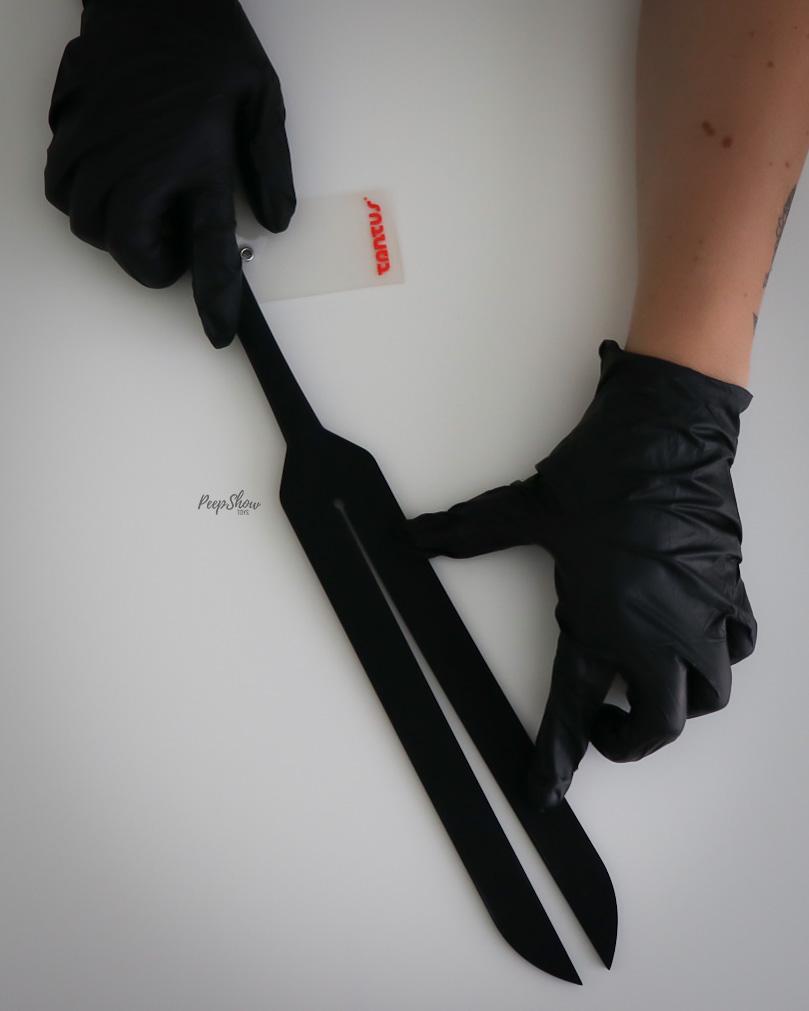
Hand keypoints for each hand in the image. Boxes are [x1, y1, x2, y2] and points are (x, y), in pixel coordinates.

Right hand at [44, 0, 294, 347]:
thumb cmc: (212, 45)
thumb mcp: (262, 105)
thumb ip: (270, 169)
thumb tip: (273, 222)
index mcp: (197, 159)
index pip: (205, 247)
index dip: (213, 297)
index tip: (217, 331)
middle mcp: (141, 158)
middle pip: (123, 243)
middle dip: (147, 261)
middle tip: (172, 248)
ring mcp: (99, 140)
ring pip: (84, 218)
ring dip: (112, 231)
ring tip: (143, 211)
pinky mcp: (71, 123)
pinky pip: (58, 181)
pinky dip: (78, 197)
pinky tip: (107, 181)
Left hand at [403, 340, 756, 808]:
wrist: (668, 432)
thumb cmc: (605, 473)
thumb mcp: (526, 508)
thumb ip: (468, 532)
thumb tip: (415, 537)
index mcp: (600, 622)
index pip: (571, 711)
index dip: (555, 760)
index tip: (545, 791)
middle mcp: (655, 633)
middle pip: (657, 726)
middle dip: (626, 743)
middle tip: (599, 729)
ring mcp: (701, 615)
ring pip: (705, 697)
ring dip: (675, 706)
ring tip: (644, 688)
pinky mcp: (730, 591)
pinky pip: (736, 649)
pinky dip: (715, 662)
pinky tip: (690, 643)